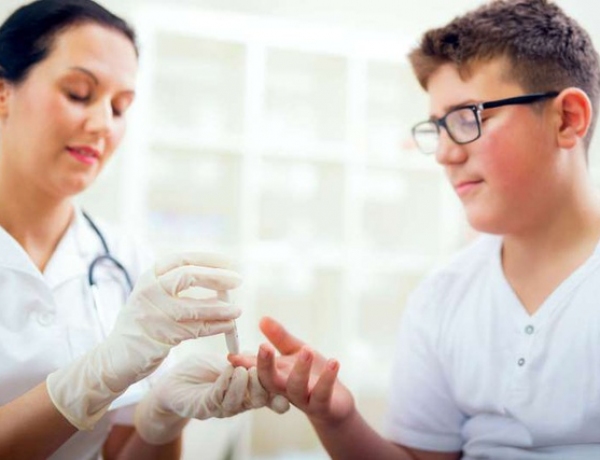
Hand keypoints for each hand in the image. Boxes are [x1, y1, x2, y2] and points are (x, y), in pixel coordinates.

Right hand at [47, 252, 241, 429]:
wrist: (115, 358)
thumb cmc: (143, 324)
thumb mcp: (153, 296)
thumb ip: (176, 284)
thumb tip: (219, 276)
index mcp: (149, 277)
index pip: (183, 259)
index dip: (210, 259)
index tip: (231, 263)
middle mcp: (148, 291)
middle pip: (188, 276)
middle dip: (217, 277)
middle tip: (238, 280)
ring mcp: (153, 314)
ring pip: (194, 308)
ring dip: (221, 308)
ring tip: (238, 310)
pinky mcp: (160, 337)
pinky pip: (196, 330)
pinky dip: (215, 327)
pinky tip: (229, 326)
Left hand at [135, 353, 289, 443]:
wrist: (169, 386)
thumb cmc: (199, 373)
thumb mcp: (228, 362)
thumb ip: (246, 359)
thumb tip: (266, 347)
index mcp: (246, 392)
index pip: (268, 391)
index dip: (281, 387)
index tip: (295, 379)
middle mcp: (237, 402)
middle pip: (260, 398)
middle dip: (269, 383)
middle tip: (275, 367)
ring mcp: (221, 407)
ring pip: (241, 400)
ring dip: (248, 384)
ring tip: (251, 368)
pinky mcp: (203, 408)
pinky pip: (218, 398)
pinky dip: (227, 383)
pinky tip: (232, 370)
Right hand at [228, 317, 354, 425]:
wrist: (336, 405)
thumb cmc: (313, 376)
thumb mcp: (296, 352)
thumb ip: (280, 337)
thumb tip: (262, 319)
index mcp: (278, 375)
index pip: (257, 369)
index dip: (245, 363)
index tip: (232, 356)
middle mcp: (286, 389)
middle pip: (270, 381)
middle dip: (265, 365)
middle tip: (263, 347)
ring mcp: (304, 398)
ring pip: (297, 387)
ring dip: (301, 369)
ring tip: (306, 350)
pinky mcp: (323, 405)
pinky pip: (323, 394)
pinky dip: (328, 378)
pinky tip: (334, 362)